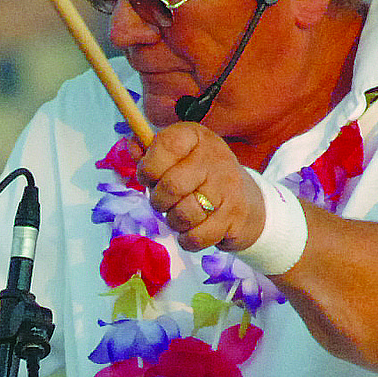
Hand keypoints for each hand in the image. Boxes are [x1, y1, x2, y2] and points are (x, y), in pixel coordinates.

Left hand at [135, 122, 265, 252]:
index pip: (166, 145)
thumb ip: (150, 153)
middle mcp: (214, 157)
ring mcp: (227, 187)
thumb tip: (131, 144)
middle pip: (171, 186)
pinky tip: (193, 231)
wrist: (247, 202)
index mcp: (196, 137)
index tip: (149, 178)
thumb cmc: (201, 178)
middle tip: (163, 203)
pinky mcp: (234, 215)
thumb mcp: (178, 158)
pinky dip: (188, 240)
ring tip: (180, 216)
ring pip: (183, 214)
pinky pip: (197, 237)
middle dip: (158, 201)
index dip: (148, 167)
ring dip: (174, 222)